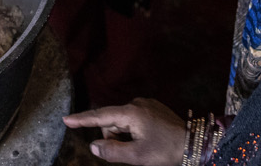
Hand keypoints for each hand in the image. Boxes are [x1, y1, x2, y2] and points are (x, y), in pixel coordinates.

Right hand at [64, 99, 186, 165]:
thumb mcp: (137, 156)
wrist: (194, 143)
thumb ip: (112, 151)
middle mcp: (137, 103)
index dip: (82, 119)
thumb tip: (93, 146)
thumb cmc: (165, 150)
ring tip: (141, 148)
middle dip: (112, 137)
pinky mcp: (153, 109)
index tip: (65, 119)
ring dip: (123, 136)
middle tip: (130, 153)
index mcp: (131, 113)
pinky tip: (144, 142)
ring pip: (122, 122)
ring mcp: (146, 104)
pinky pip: (133, 120)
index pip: (100, 116)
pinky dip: (131, 131)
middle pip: (112, 121)